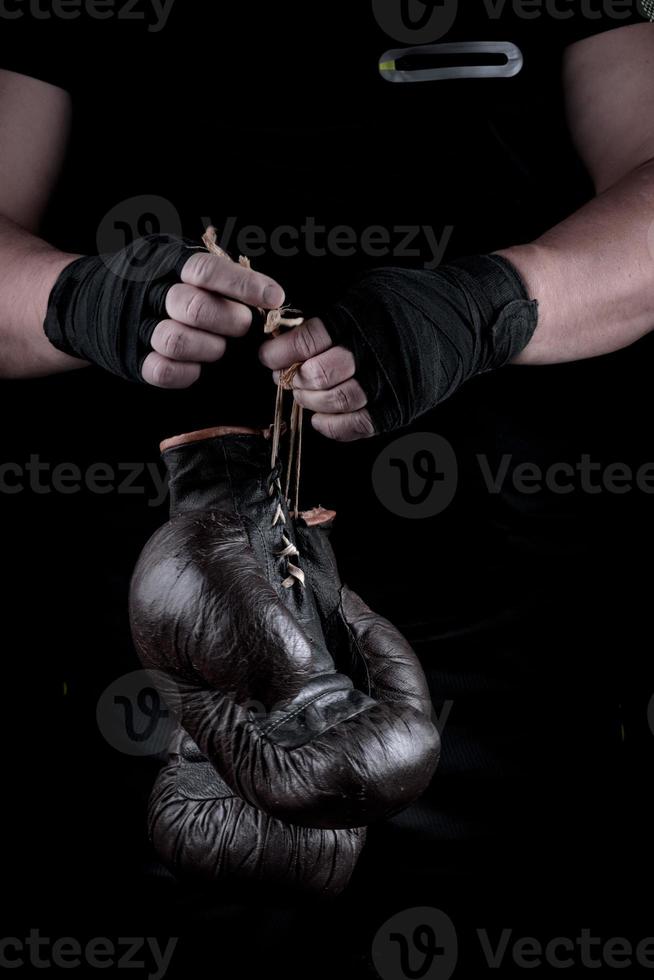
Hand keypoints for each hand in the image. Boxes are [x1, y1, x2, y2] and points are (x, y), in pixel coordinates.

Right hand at [143, 249, 283, 387]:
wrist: (105, 304)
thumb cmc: (165, 286)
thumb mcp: (187, 268)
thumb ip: (220, 280)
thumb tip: (269, 300)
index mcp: (169, 262)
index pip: (206, 270)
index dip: (243, 285)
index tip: (274, 298)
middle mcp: (150, 292)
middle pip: (194, 307)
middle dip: (229, 321)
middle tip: (242, 326)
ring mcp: (138, 325)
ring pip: (176, 340)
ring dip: (209, 348)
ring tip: (218, 347)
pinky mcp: (132, 357)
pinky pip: (162, 370)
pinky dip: (187, 372)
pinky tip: (198, 366)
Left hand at [260, 258, 537, 438]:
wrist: (468, 318)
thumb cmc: (410, 302)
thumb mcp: (370, 292)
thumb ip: (334, 314)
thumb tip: (289, 338)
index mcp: (363, 316)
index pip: (309, 340)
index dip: (280, 352)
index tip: (267, 357)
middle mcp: (377, 350)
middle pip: (317, 375)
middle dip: (291, 378)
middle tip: (284, 375)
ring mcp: (392, 382)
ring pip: (335, 402)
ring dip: (309, 401)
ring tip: (303, 393)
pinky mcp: (403, 407)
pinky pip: (358, 426)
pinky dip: (332, 426)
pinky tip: (321, 417)